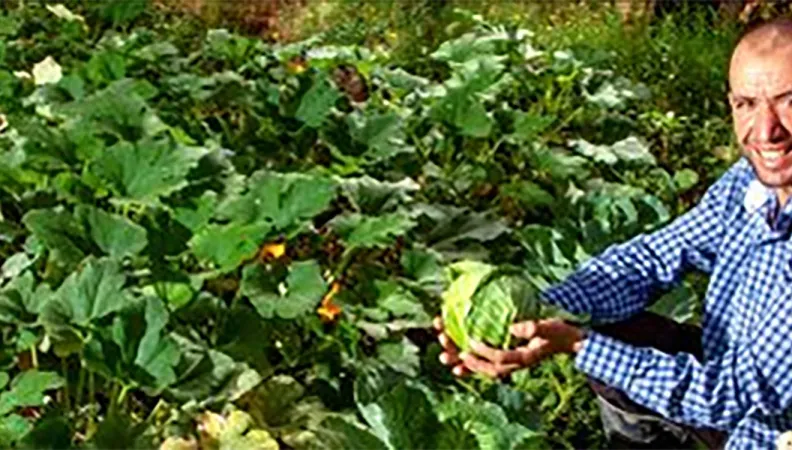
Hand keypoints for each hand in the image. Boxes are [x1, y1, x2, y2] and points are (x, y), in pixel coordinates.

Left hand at [434, 316, 585, 378]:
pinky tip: (454, 353)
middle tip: (445, 354)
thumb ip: (534, 327)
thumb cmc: (558, 332)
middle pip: (485, 369)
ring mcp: (508, 363)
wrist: (567, 341)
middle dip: (464, 362)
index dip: (484, 352)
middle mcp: (513, 364)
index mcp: (524, 358)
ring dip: (461, 363)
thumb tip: (513, 327)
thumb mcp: (551, 327)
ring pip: (481, 368)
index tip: (470, 341)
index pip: (501, 358)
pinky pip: (483, 362)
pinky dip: (468, 361)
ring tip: (442, 357)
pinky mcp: (505, 357)